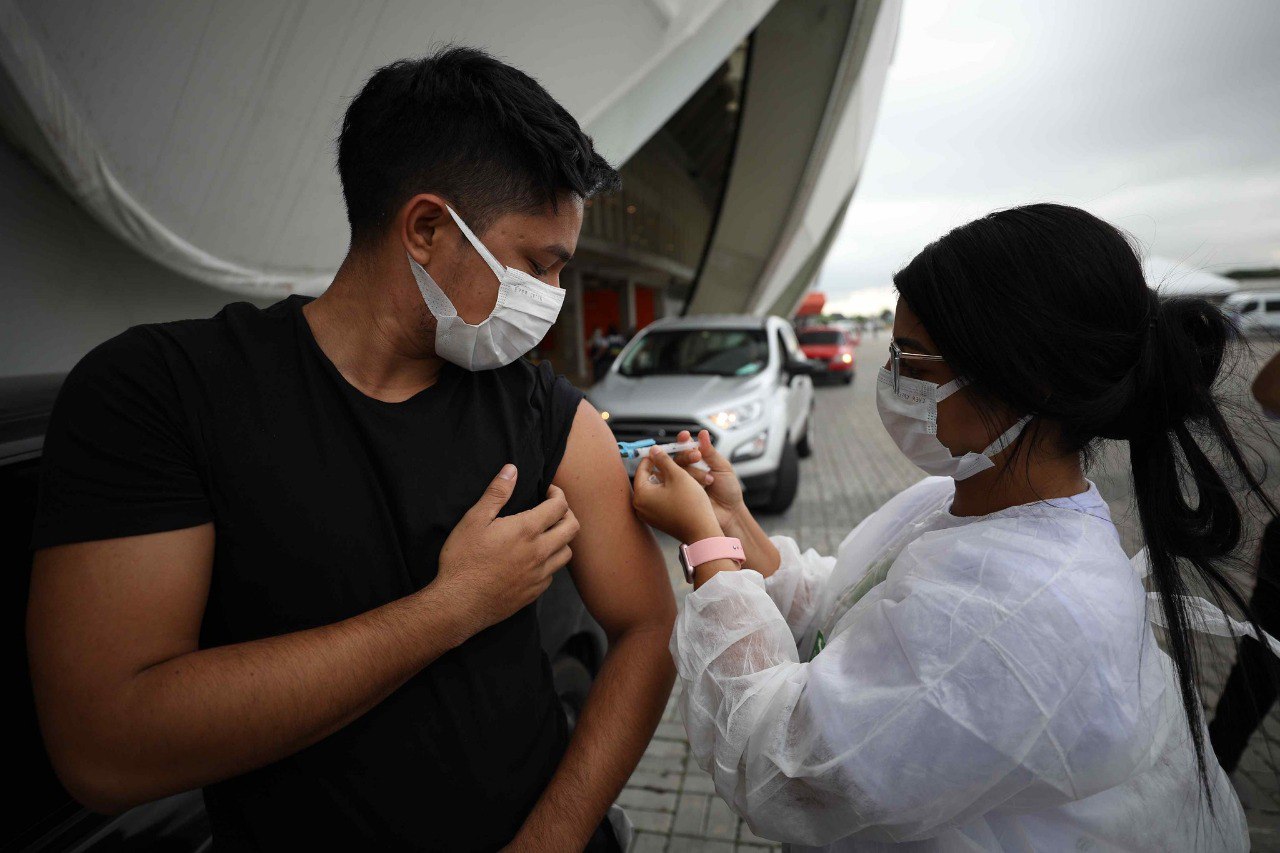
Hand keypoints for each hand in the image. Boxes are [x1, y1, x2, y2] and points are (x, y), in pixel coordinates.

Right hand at [435, 465, 578, 634]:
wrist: (458, 603)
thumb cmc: (463, 560)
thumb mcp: (474, 520)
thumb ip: (496, 493)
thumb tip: (511, 470)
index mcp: (527, 530)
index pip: (560, 506)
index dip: (558, 494)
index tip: (549, 491)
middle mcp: (540, 552)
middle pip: (572, 528)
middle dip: (567, 514)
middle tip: (553, 510)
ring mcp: (539, 575)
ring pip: (567, 553)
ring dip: (561, 540)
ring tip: (546, 534)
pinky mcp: (534, 593)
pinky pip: (552, 574)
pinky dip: (550, 563)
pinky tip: (534, 560)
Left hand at [632, 446, 721, 543]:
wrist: (702, 532)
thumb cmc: (690, 504)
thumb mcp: (677, 475)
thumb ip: (663, 459)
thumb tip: (653, 450)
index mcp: (641, 495)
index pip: (642, 469)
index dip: (653, 457)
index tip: (663, 450)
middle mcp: (640, 507)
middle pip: (648, 479)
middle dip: (661, 468)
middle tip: (673, 461)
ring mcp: (648, 516)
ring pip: (655, 490)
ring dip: (667, 480)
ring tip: (681, 474)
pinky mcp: (658, 521)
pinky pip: (660, 501)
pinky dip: (669, 492)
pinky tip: (682, 489)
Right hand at [669, 429, 744, 530]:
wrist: (730, 514)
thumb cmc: (729, 491)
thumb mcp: (723, 468)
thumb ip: (711, 452)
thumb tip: (702, 433)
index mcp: (698, 462)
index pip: (686, 448)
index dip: (683, 441)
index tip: (685, 436)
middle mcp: (687, 471)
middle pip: (678, 458)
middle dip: (686, 455)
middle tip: (697, 457)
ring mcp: (681, 484)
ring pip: (676, 471)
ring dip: (692, 472)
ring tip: (709, 480)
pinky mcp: (677, 495)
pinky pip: (673, 486)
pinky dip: (682, 484)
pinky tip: (693, 485)